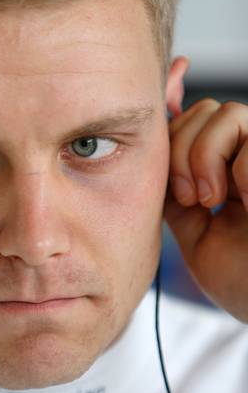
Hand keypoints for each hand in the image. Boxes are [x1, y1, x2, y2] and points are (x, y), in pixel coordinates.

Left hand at [164, 98, 247, 322]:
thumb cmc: (244, 282)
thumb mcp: (196, 232)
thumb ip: (177, 193)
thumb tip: (153, 154)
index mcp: (231, 171)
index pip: (194, 121)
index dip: (175, 136)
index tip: (176, 188)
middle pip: (207, 110)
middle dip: (185, 151)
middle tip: (193, 199)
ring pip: (229, 113)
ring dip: (207, 158)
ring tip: (216, 201)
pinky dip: (241, 172)